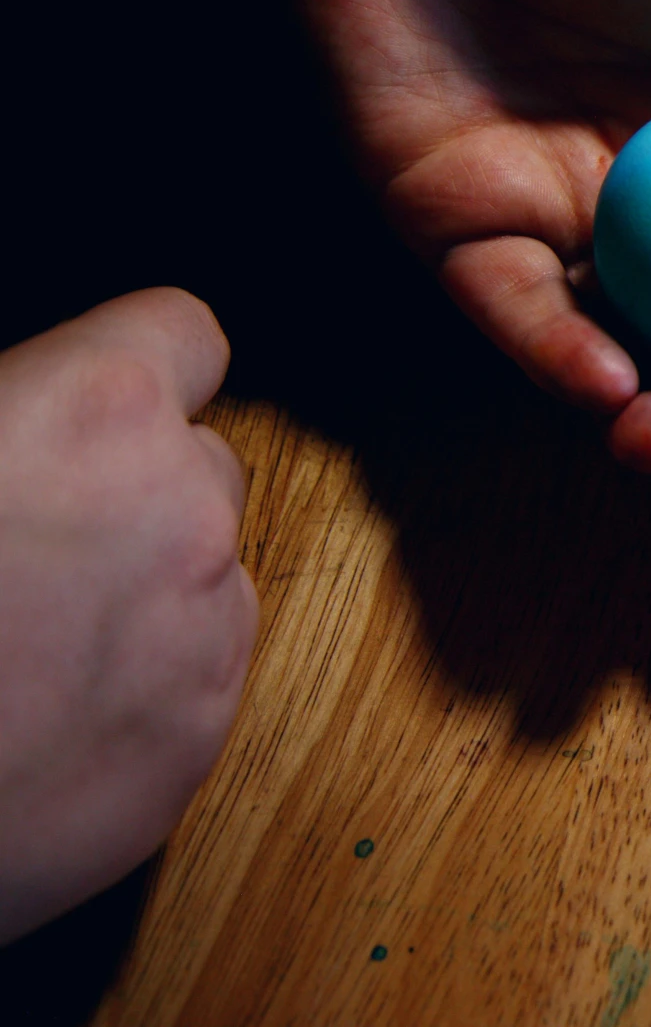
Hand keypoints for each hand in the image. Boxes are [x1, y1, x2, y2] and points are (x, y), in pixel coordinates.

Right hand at [0, 289, 254, 941]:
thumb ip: (2, 408)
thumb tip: (21, 419)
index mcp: (99, 414)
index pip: (183, 333)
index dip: (134, 362)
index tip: (101, 395)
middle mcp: (182, 513)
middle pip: (201, 462)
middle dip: (135, 488)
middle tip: (30, 542)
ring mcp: (203, 633)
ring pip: (204, 575)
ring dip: (141, 592)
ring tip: (19, 643)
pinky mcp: (197, 743)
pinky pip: (194, 679)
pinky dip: (136, 688)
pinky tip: (35, 717)